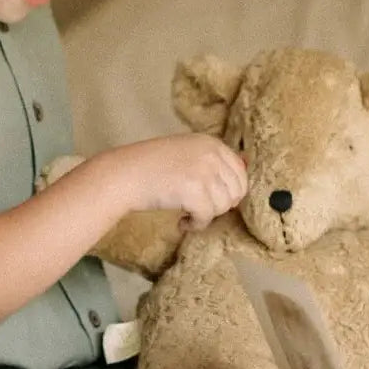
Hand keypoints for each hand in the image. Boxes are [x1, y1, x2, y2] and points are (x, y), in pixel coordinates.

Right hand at [104, 134, 247, 230]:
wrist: (125, 174)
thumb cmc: (149, 165)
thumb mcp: (186, 154)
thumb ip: (212, 162)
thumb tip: (244, 175)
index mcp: (211, 143)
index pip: (239, 172)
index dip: (230, 191)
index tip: (212, 199)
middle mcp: (212, 154)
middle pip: (235, 191)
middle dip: (219, 205)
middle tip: (199, 208)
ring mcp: (205, 171)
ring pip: (223, 206)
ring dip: (206, 215)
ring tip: (187, 214)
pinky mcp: (195, 191)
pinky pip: (207, 217)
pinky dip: (196, 225)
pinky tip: (182, 223)